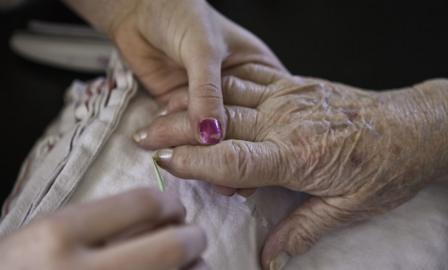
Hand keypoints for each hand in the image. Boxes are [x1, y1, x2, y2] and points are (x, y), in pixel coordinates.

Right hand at [0, 188, 206, 269]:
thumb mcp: (44, 235)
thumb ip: (99, 222)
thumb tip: (159, 214)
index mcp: (59, 236)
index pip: (141, 203)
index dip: (168, 202)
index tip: (174, 207)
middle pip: (172, 246)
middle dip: (193, 237)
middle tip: (193, 235)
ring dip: (195, 269)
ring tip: (191, 263)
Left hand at [65, 0, 284, 195]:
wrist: (137, 9)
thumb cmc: (180, 13)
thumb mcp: (204, 49)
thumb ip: (208, 92)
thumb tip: (211, 135)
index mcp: (255, 67)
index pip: (268, 109)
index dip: (268, 137)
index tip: (265, 166)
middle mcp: (235, 88)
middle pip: (243, 128)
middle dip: (238, 155)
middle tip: (235, 184)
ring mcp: (206, 100)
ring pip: (213, 135)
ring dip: (211, 158)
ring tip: (216, 183)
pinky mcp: (181, 107)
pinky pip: (186, 134)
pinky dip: (187, 151)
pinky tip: (191, 169)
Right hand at [132, 64, 447, 267]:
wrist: (411, 127)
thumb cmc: (384, 166)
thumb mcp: (347, 207)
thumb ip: (302, 231)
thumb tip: (272, 260)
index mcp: (299, 155)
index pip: (234, 159)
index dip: (195, 161)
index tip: (166, 162)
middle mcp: (288, 121)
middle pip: (221, 124)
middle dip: (176, 128)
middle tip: (143, 135)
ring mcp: (289, 98)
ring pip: (228, 97)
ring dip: (190, 104)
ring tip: (158, 110)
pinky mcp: (294, 84)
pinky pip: (249, 79)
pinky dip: (219, 84)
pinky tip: (200, 88)